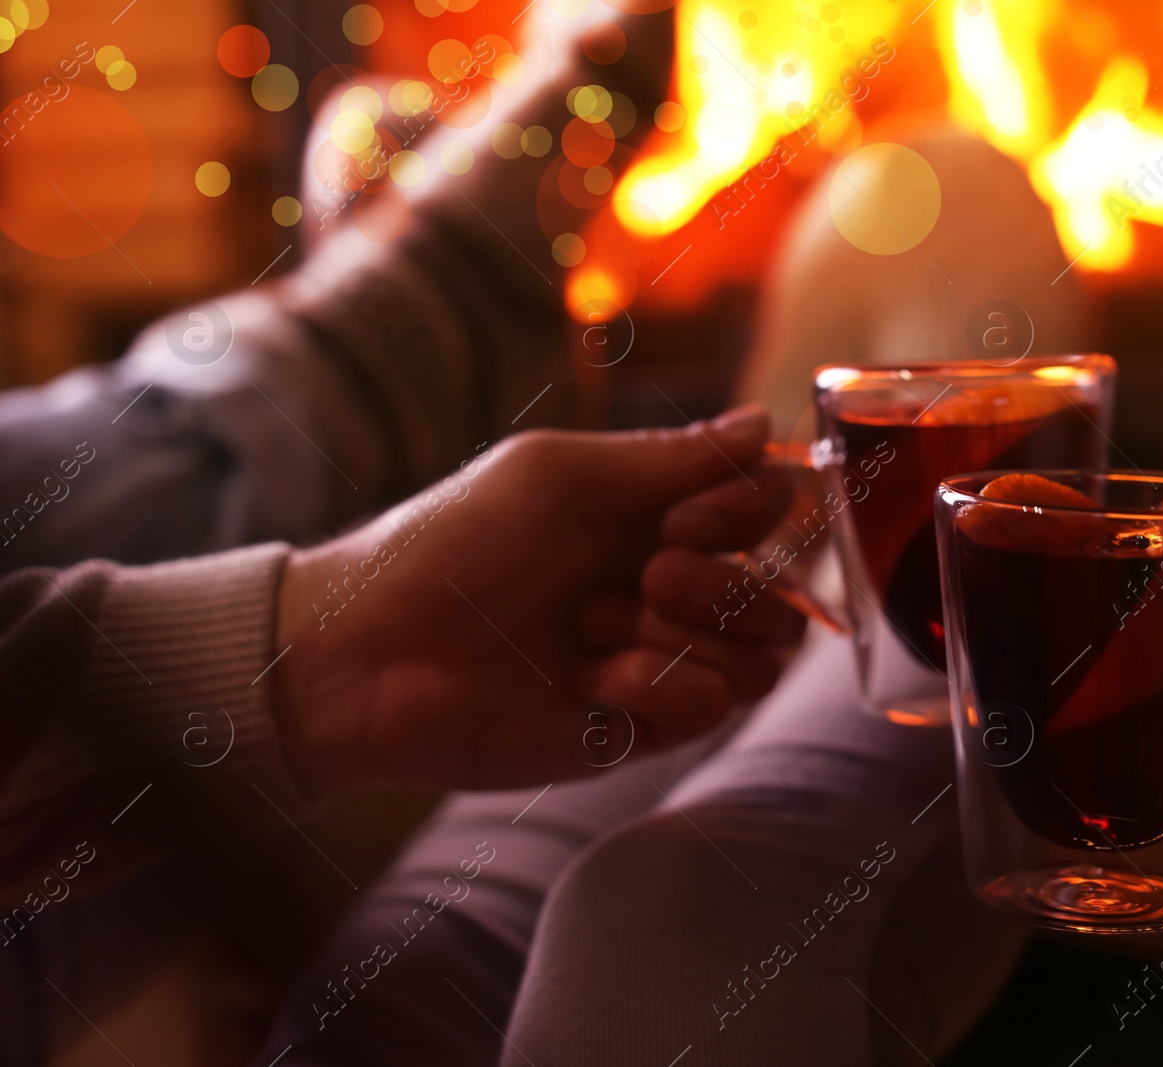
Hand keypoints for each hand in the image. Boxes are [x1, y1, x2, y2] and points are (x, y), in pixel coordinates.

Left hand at [272, 406, 804, 796]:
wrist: (368, 652)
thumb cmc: (449, 542)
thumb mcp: (559, 477)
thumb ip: (671, 457)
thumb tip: (763, 422)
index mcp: (653, 515)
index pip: (768, 509)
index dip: (751, 513)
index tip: (684, 518)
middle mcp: (668, 588)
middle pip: (781, 591)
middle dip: (723, 583)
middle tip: (646, 577)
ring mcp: (655, 661)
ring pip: (761, 656)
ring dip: (689, 636)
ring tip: (597, 628)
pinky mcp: (637, 728)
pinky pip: (712, 709)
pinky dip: (660, 688)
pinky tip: (590, 681)